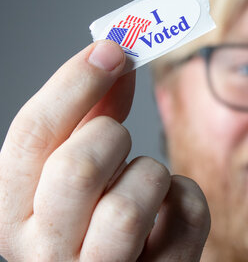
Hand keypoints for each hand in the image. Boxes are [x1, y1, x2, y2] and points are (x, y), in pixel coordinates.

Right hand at [0, 40, 209, 260]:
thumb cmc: (97, 223)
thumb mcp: (78, 176)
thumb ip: (88, 118)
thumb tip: (111, 56)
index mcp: (13, 219)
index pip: (30, 137)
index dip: (74, 82)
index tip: (111, 50)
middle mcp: (46, 256)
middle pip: (78, 167)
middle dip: (110, 137)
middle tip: (119, 144)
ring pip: (130, 205)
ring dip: (149, 176)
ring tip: (143, 190)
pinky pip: (186, 215)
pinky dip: (187, 196)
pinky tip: (169, 211)